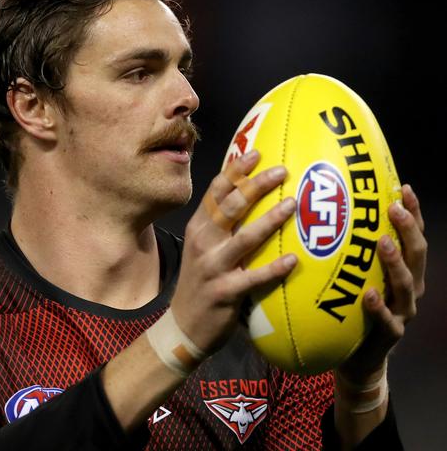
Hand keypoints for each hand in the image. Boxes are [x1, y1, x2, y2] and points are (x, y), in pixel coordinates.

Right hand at [170, 150, 297, 353]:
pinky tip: (293, 260)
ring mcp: (212, 267)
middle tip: (281, 171)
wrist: (184, 325)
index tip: (257, 152)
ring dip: (269, 220)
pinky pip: (253, 278)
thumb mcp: (202, 247)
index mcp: (198, 228)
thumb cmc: (201, 281)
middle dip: (255, 186)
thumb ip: (221, 224)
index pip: (215, 192)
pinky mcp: (224, 292)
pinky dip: (273, 268)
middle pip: (230, 207)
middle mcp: (203, 242)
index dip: (235, 171)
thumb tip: (250, 196)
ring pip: (243, 238)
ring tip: (293, 204)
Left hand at [338, 184, 426, 382]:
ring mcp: (402, 312)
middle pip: (417, 254)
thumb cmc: (353, 307)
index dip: (412, 213)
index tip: (402, 187)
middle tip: (393, 208)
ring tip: (383, 243)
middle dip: (407, 229)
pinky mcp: (390, 334)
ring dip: (395, 262)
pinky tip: (369, 294)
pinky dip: (378, 307)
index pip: (413, 236)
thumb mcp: (355, 276)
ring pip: (406, 284)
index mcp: (404, 270)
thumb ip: (352, 251)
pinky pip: (386, 320)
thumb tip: (328, 212)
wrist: (356, 357)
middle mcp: (409, 288)